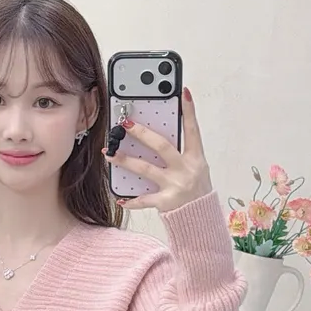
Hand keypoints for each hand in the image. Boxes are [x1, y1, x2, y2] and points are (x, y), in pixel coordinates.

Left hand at [103, 86, 212, 213]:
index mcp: (196, 158)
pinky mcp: (166, 202)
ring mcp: (175, 185)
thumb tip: (155, 137)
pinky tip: (119, 198)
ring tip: (109, 154)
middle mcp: (186, 169)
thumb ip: (180, 153)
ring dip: (125, 161)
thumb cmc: (195, 190)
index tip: (182, 92)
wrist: (200, 218)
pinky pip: (144, 200)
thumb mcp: (195, 168)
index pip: (193, 130)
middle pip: (162, 146)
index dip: (189, 111)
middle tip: (125, 124)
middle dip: (141, 133)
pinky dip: (130, 201)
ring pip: (146, 169)